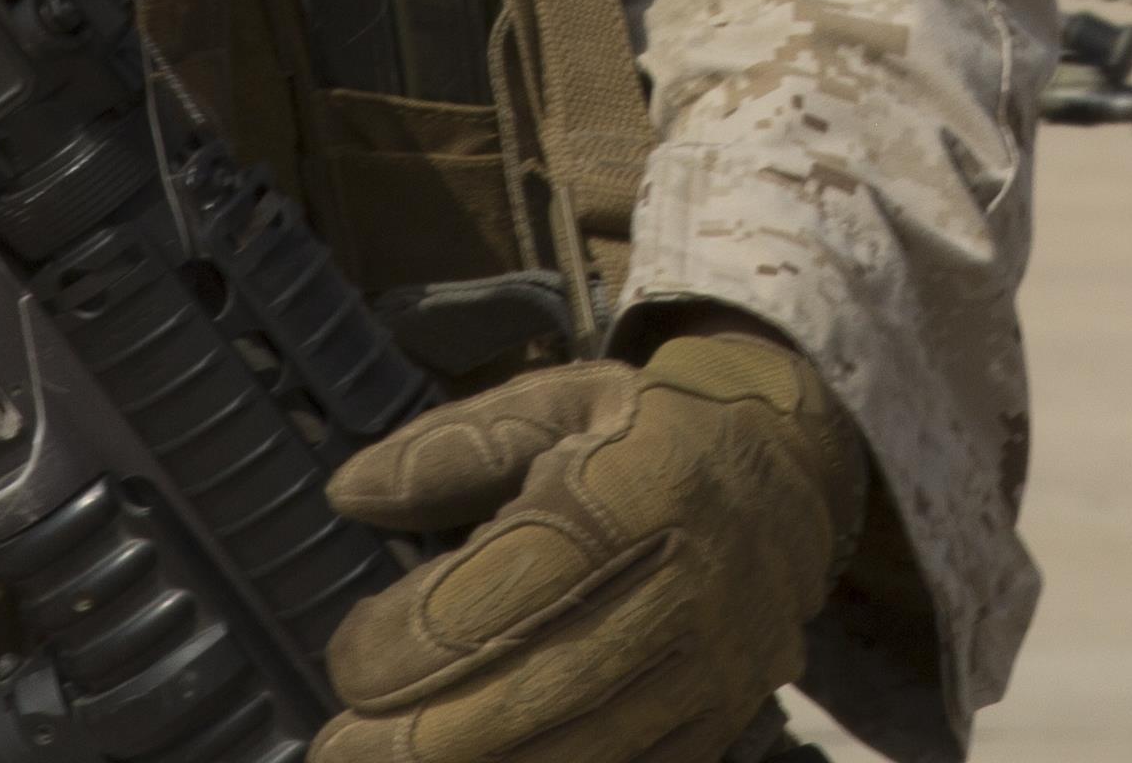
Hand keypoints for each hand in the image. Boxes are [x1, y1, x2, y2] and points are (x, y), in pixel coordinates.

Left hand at [318, 326, 864, 762]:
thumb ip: (453, 446)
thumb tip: (348, 494)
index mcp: (639, 489)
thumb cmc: (651, 430)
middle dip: (420, 736)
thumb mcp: (559, 403)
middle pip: (535, 687)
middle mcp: (687, 585)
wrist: (794, 466)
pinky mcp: (723, 719)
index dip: (412, 640)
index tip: (346, 661)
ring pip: (579, 749)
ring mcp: (714, 666)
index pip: (509, 589)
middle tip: (337, 750)